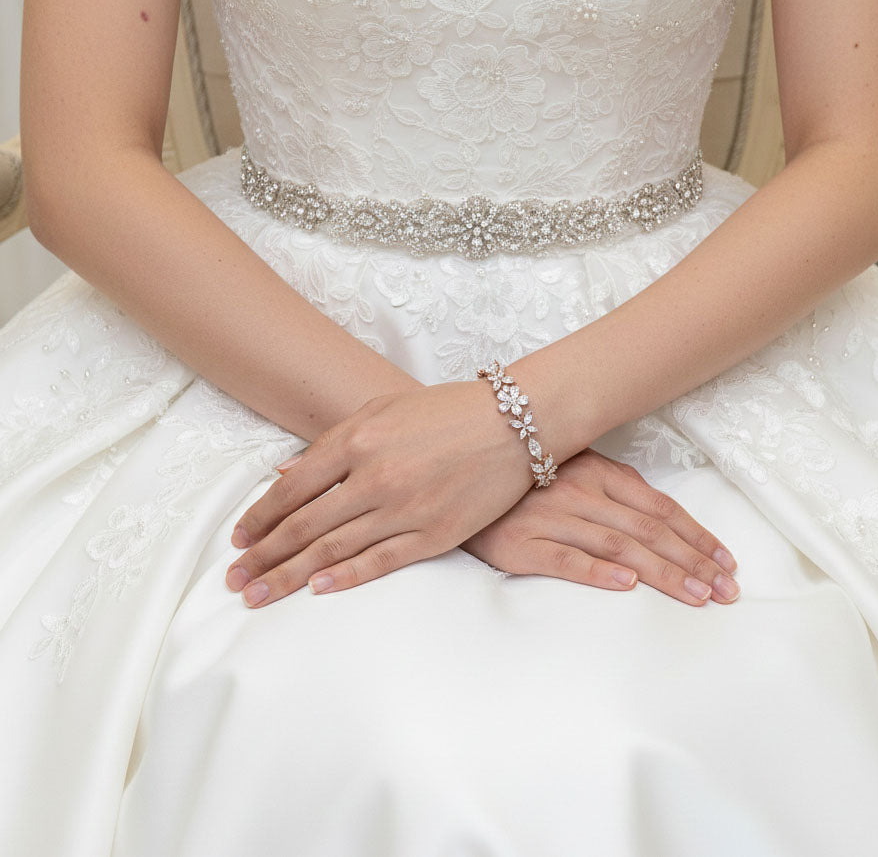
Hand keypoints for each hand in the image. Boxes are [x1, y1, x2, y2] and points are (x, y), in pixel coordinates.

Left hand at [224, 381, 536, 606]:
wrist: (515, 423)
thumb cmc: (447, 411)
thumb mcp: (383, 410)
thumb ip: (333, 443)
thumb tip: (286, 475)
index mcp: (358, 439)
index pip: (292, 488)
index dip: (260, 517)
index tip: (239, 539)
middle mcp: (375, 476)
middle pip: (303, 525)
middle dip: (263, 556)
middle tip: (234, 581)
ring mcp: (406, 509)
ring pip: (334, 550)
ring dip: (290, 575)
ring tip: (257, 596)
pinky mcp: (435, 534)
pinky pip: (380, 562)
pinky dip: (345, 578)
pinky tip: (317, 590)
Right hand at [460, 448, 739, 606]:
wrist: (459, 482)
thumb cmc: (523, 481)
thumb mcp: (572, 469)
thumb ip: (613, 487)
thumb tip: (661, 513)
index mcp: (596, 470)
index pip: (659, 507)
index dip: (697, 535)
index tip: (727, 562)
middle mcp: (578, 492)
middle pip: (648, 530)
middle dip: (694, 561)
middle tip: (727, 591)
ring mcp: (549, 518)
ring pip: (618, 546)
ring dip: (662, 572)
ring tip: (697, 596)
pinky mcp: (519, 544)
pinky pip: (564, 559)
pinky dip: (597, 571)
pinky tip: (627, 585)